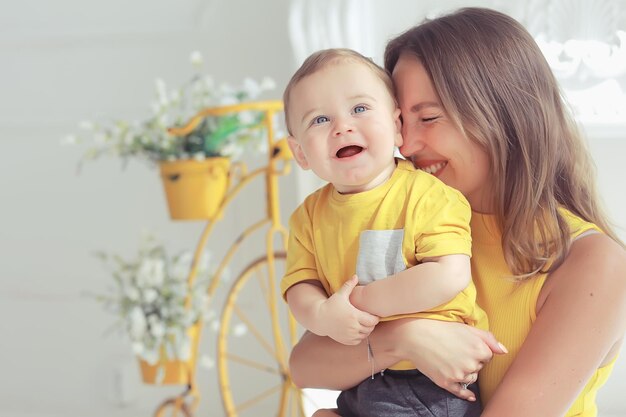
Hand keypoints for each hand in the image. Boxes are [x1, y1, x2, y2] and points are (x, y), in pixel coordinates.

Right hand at [318, 275, 379, 344]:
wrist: (319, 318)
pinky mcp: (346, 340)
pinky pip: (358, 340)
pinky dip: (359, 336)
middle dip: (371, 324)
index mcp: (354, 315)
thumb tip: (356, 275)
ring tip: (363, 323)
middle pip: (370, 328)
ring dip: (366, 330)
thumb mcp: (340, 294)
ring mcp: (349, 335)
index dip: (375, 317)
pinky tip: (356, 329)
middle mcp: (353, 327)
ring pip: (365, 335)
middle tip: (369, 318)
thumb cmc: (330, 305)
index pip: (373, 320)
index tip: (373, 314)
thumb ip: (349, 285)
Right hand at [391, 319, 506, 400]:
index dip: (477, 350)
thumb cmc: (441, 329)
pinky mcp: (447, 383)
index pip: (487, 355)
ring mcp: (459, 375)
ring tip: (451, 359)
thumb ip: (489, 338)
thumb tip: (503, 351)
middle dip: (471, 360)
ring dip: (465, 372)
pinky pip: (461, 392)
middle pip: (479, 367)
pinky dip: (466, 394)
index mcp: (479, 349)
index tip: (465, 344)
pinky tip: (470, 396)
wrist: (415, 336)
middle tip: (455, 350)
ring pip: (471, 378)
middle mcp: (472, 364)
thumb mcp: (468, 328)